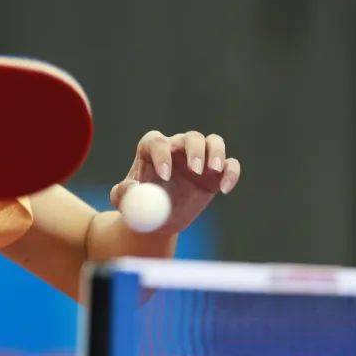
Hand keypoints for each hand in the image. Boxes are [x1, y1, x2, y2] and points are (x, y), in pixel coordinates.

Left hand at [109, 130, 240, 234]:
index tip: (165, 176)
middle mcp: (177, 148)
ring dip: (216, 151)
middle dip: (194, 150)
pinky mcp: (216, 172)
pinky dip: (232, 172)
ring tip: (213, 169)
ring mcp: (199, 157)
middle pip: (190, 137)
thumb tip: (130, 189)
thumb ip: (123, 192)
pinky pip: (230, 164)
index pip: (157, 142)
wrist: (157, 218)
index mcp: (152, 150)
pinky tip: (224, 189)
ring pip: (213, 141)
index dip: (161, 155)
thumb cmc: (138, 204)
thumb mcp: (124, 200)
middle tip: (195, 169)